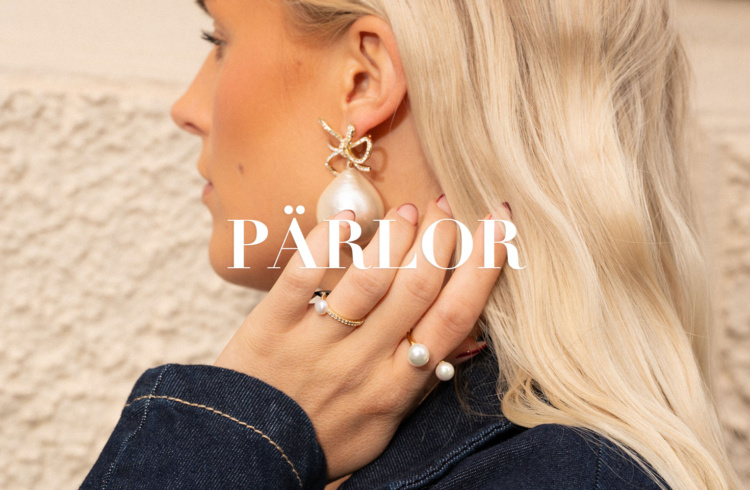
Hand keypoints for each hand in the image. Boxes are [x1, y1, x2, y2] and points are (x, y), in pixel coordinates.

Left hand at [215, 195, 508, 480]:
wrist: (249, 452)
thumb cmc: (323, 436)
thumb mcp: (384, 424)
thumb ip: (423, 381)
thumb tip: (471, 339)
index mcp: (397, 386)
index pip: (453, 319)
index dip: (482, 268)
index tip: (497, 229)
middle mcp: (363, 361)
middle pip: (417, 289)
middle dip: (442, 239)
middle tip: (450, 205)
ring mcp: (317, 342)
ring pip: (368, 279)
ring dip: (396, 237)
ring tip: (410, 210)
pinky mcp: (274, 325)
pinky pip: (303, 275)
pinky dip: (327, 241)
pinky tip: (349, 218)